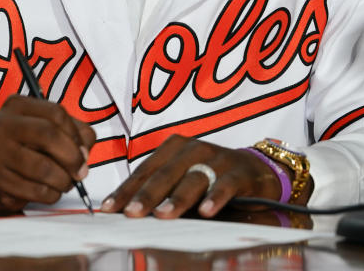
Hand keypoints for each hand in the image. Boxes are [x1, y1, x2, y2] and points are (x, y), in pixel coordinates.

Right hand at [0, 96, 95, 212]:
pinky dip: (52, 194)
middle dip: (72, 157)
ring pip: (45, 168)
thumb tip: (84, 150)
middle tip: (81, 170)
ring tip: (65, 182)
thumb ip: (74, 132)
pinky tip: (49, 190)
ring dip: (64, 180)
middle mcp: (2, 126)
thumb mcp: (47, 129)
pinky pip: (37, 191)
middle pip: (49, 136)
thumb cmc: (24, 148)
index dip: (76, 134)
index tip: (83, 149)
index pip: (56, 114)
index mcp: (16, 106)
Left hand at [99, 135, 283, 218]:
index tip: (110, 209)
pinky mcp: (239, 171)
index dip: (126, 190)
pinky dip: (215, 197)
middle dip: (146, 195)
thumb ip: (159, 194)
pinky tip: (206, 212)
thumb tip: (126, 213)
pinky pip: (225, 184)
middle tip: (131, 213)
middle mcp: (193, 149)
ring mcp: (216, 158)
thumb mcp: (181, 182)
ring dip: (178, 197)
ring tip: (164, 214)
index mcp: (173, 149)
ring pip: (193, 178)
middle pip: (165, 174)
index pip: (145, 171)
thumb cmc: (209, 177)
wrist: (253, 171)